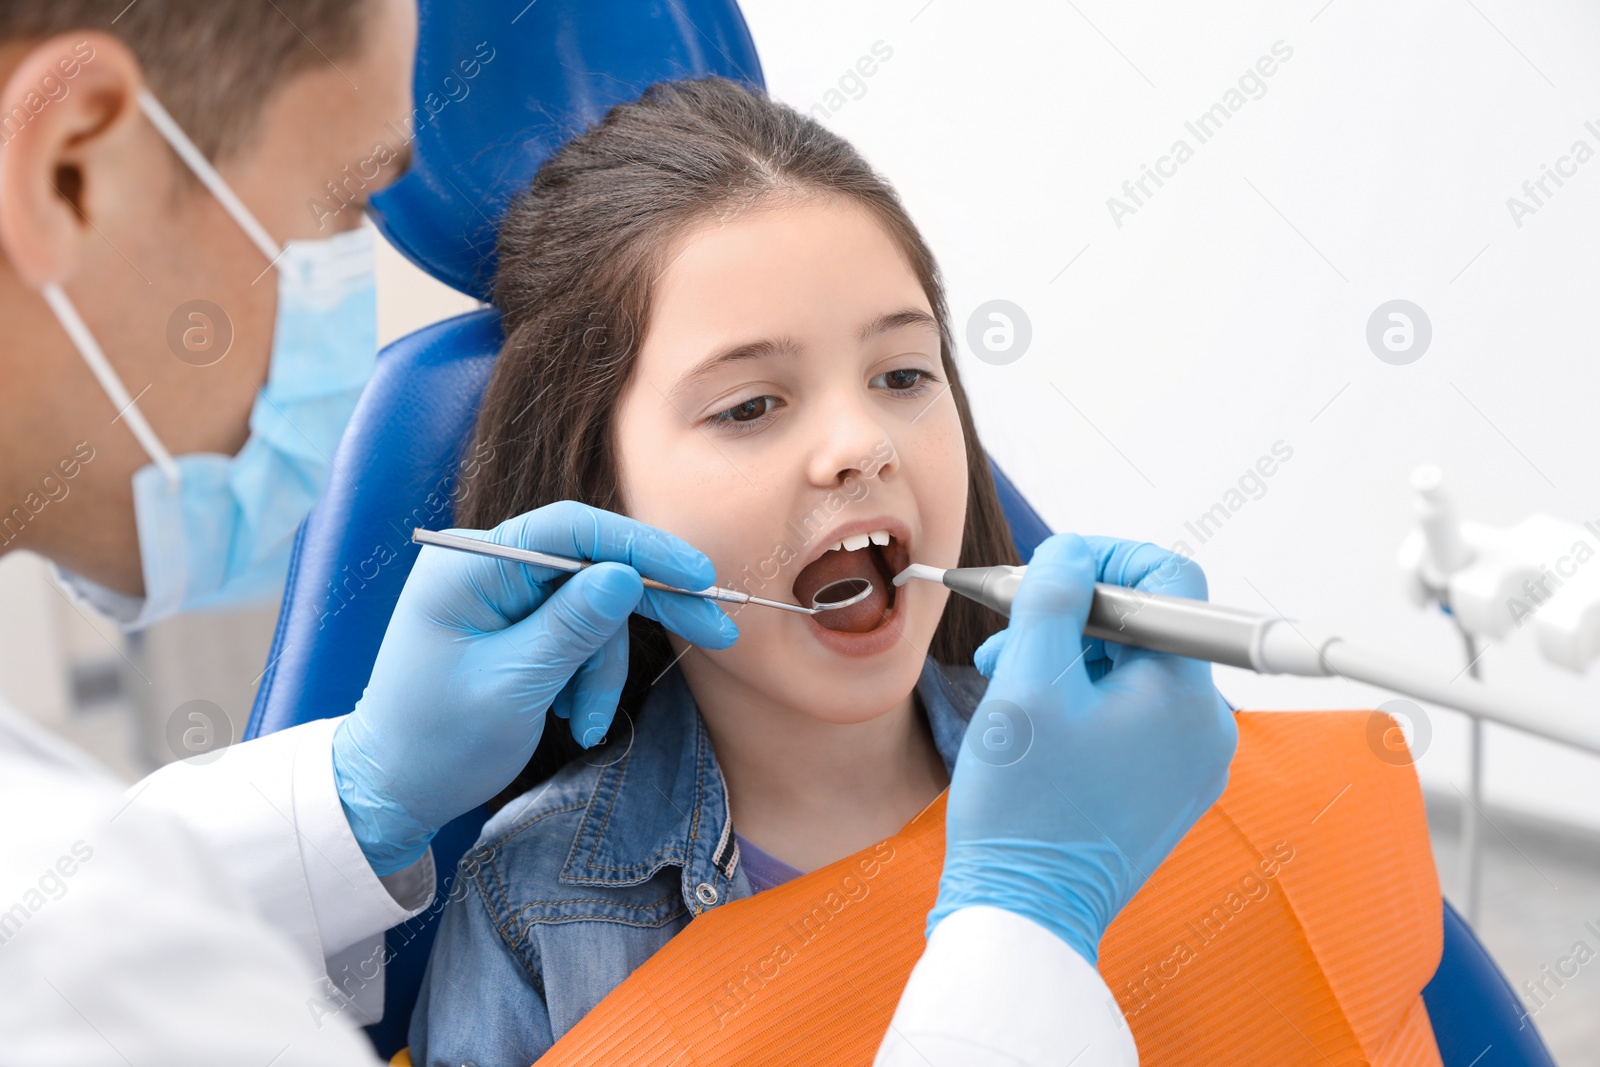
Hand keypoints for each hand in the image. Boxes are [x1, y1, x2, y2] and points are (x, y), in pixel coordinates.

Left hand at [332, 501, 738, 874]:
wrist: (391, 789)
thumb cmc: (436, 741)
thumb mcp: (512, 687)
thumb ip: (571, 627)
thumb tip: (626, 575)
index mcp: (470, 566)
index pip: (572, 528)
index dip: (642, 546)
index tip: (697, 578)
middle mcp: (486, 566)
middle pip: (592, 563)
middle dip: (648, 606)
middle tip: (714, 632)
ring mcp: (502, 594)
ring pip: (593, 608)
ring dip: (602, 668)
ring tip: (586, 722)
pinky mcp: (516, 623)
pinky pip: (577, 634)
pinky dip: (586, 675)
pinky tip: (573, 716)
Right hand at [928, 533, 1236, 963]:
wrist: (1027, 909)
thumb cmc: (1024, 809)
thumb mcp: (1026, 683)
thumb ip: (1052, 600)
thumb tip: (1071, 552)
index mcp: (1183, 693)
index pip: (1170, 579)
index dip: (1108, 557)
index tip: (1056, 569)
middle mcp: (1204, 725)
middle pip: (1147, 626)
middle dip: (1074, 617)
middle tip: (1013, 633)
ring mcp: (1191, 759)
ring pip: (1135, 669)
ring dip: (1071, 658)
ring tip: (1010, 680)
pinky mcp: (1168, 784)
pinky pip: (1135, 713)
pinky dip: (1086, 699)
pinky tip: (1037, 716)